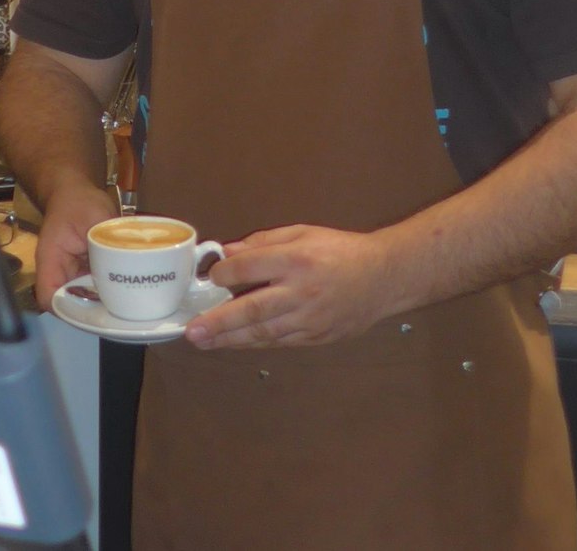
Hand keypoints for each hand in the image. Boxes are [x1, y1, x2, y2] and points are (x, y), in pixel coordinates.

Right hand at [32, 183, 117, 310]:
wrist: (74, 193)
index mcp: (51, 260)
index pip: (49, 296)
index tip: (94, 314)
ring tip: (127, 306)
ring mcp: (71, 274)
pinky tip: (127, 292)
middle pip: (69, 303)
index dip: (68, 310)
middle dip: (93, 311)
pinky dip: (108, 292)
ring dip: (102, 303)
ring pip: (83, 299)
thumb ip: (106, 241)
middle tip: (121, 312)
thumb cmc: (79, 202)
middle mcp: (58, 272)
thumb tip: (127, 263)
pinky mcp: (84, 273)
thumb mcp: (95, 216)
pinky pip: (93, 289)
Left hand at [185, 225, 407, 348]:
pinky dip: (255, 344)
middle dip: (218, 321)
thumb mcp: (303, 233)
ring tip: (204, 342)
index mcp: (297, 259)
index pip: (249, 267)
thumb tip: (228, 252)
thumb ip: (264, 242)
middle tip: (192, 330)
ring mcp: (310, 318)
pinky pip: (279, 342)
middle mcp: (302, 291)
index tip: (210, 277)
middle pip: (252, 309)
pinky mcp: (317, 337)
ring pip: (263, 333)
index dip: (224, 273)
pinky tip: (235, 343)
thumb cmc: (341, 251)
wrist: (384, 277)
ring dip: (230, 339)